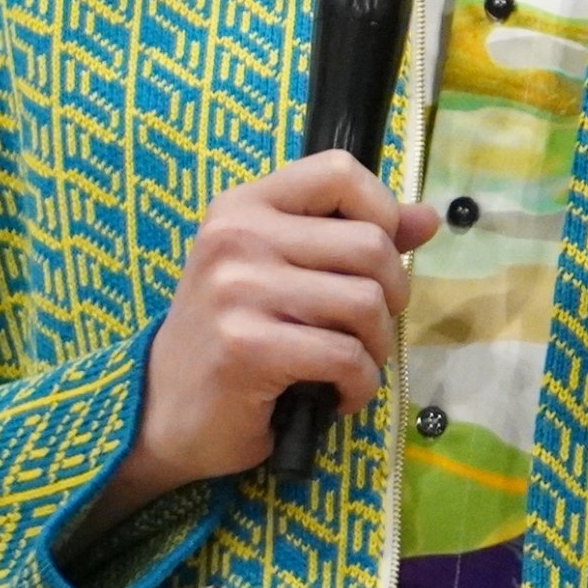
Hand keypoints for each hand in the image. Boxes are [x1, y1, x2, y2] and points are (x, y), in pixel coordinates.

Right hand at [79, 151, 435, 540]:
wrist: (161, 416)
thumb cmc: (231, 338)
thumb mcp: (283, 272)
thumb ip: (351, 237)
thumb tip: (426, 218)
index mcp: (244, 206)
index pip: (339, 171)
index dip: (380, 211)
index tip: (375, 258)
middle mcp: (236, 237)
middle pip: (369, 245)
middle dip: (390, 296)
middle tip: (364, 330)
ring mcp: (237, 290)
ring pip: (364, 302)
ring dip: (375, 346)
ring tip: (350, 365)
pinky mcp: (246, 348)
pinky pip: (345, 357)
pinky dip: (359, 385)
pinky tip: (336, 397)